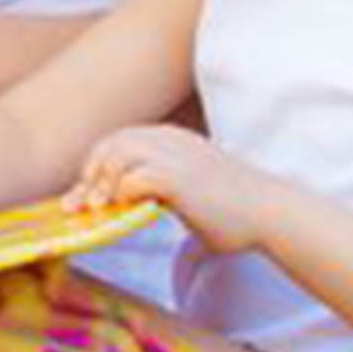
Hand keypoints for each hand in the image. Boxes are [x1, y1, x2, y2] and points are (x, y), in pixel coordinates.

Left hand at [67, 124, 270, 253]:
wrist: (269, 213)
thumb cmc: (232, 209)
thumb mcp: (187, 189)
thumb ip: (158, 188)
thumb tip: (123, 203)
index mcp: (171, 138)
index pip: (119, 140)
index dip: (96, 165)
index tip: (83, 192)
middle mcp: (170, 140)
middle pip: (111, 143)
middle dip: (91, 173)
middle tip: (85, 203)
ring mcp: (175, 156)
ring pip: (117, 154)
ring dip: (103, 183)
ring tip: (101, 207)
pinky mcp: (179, 178)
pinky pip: (134, 179)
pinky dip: (123, 194)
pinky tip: (126, 209)